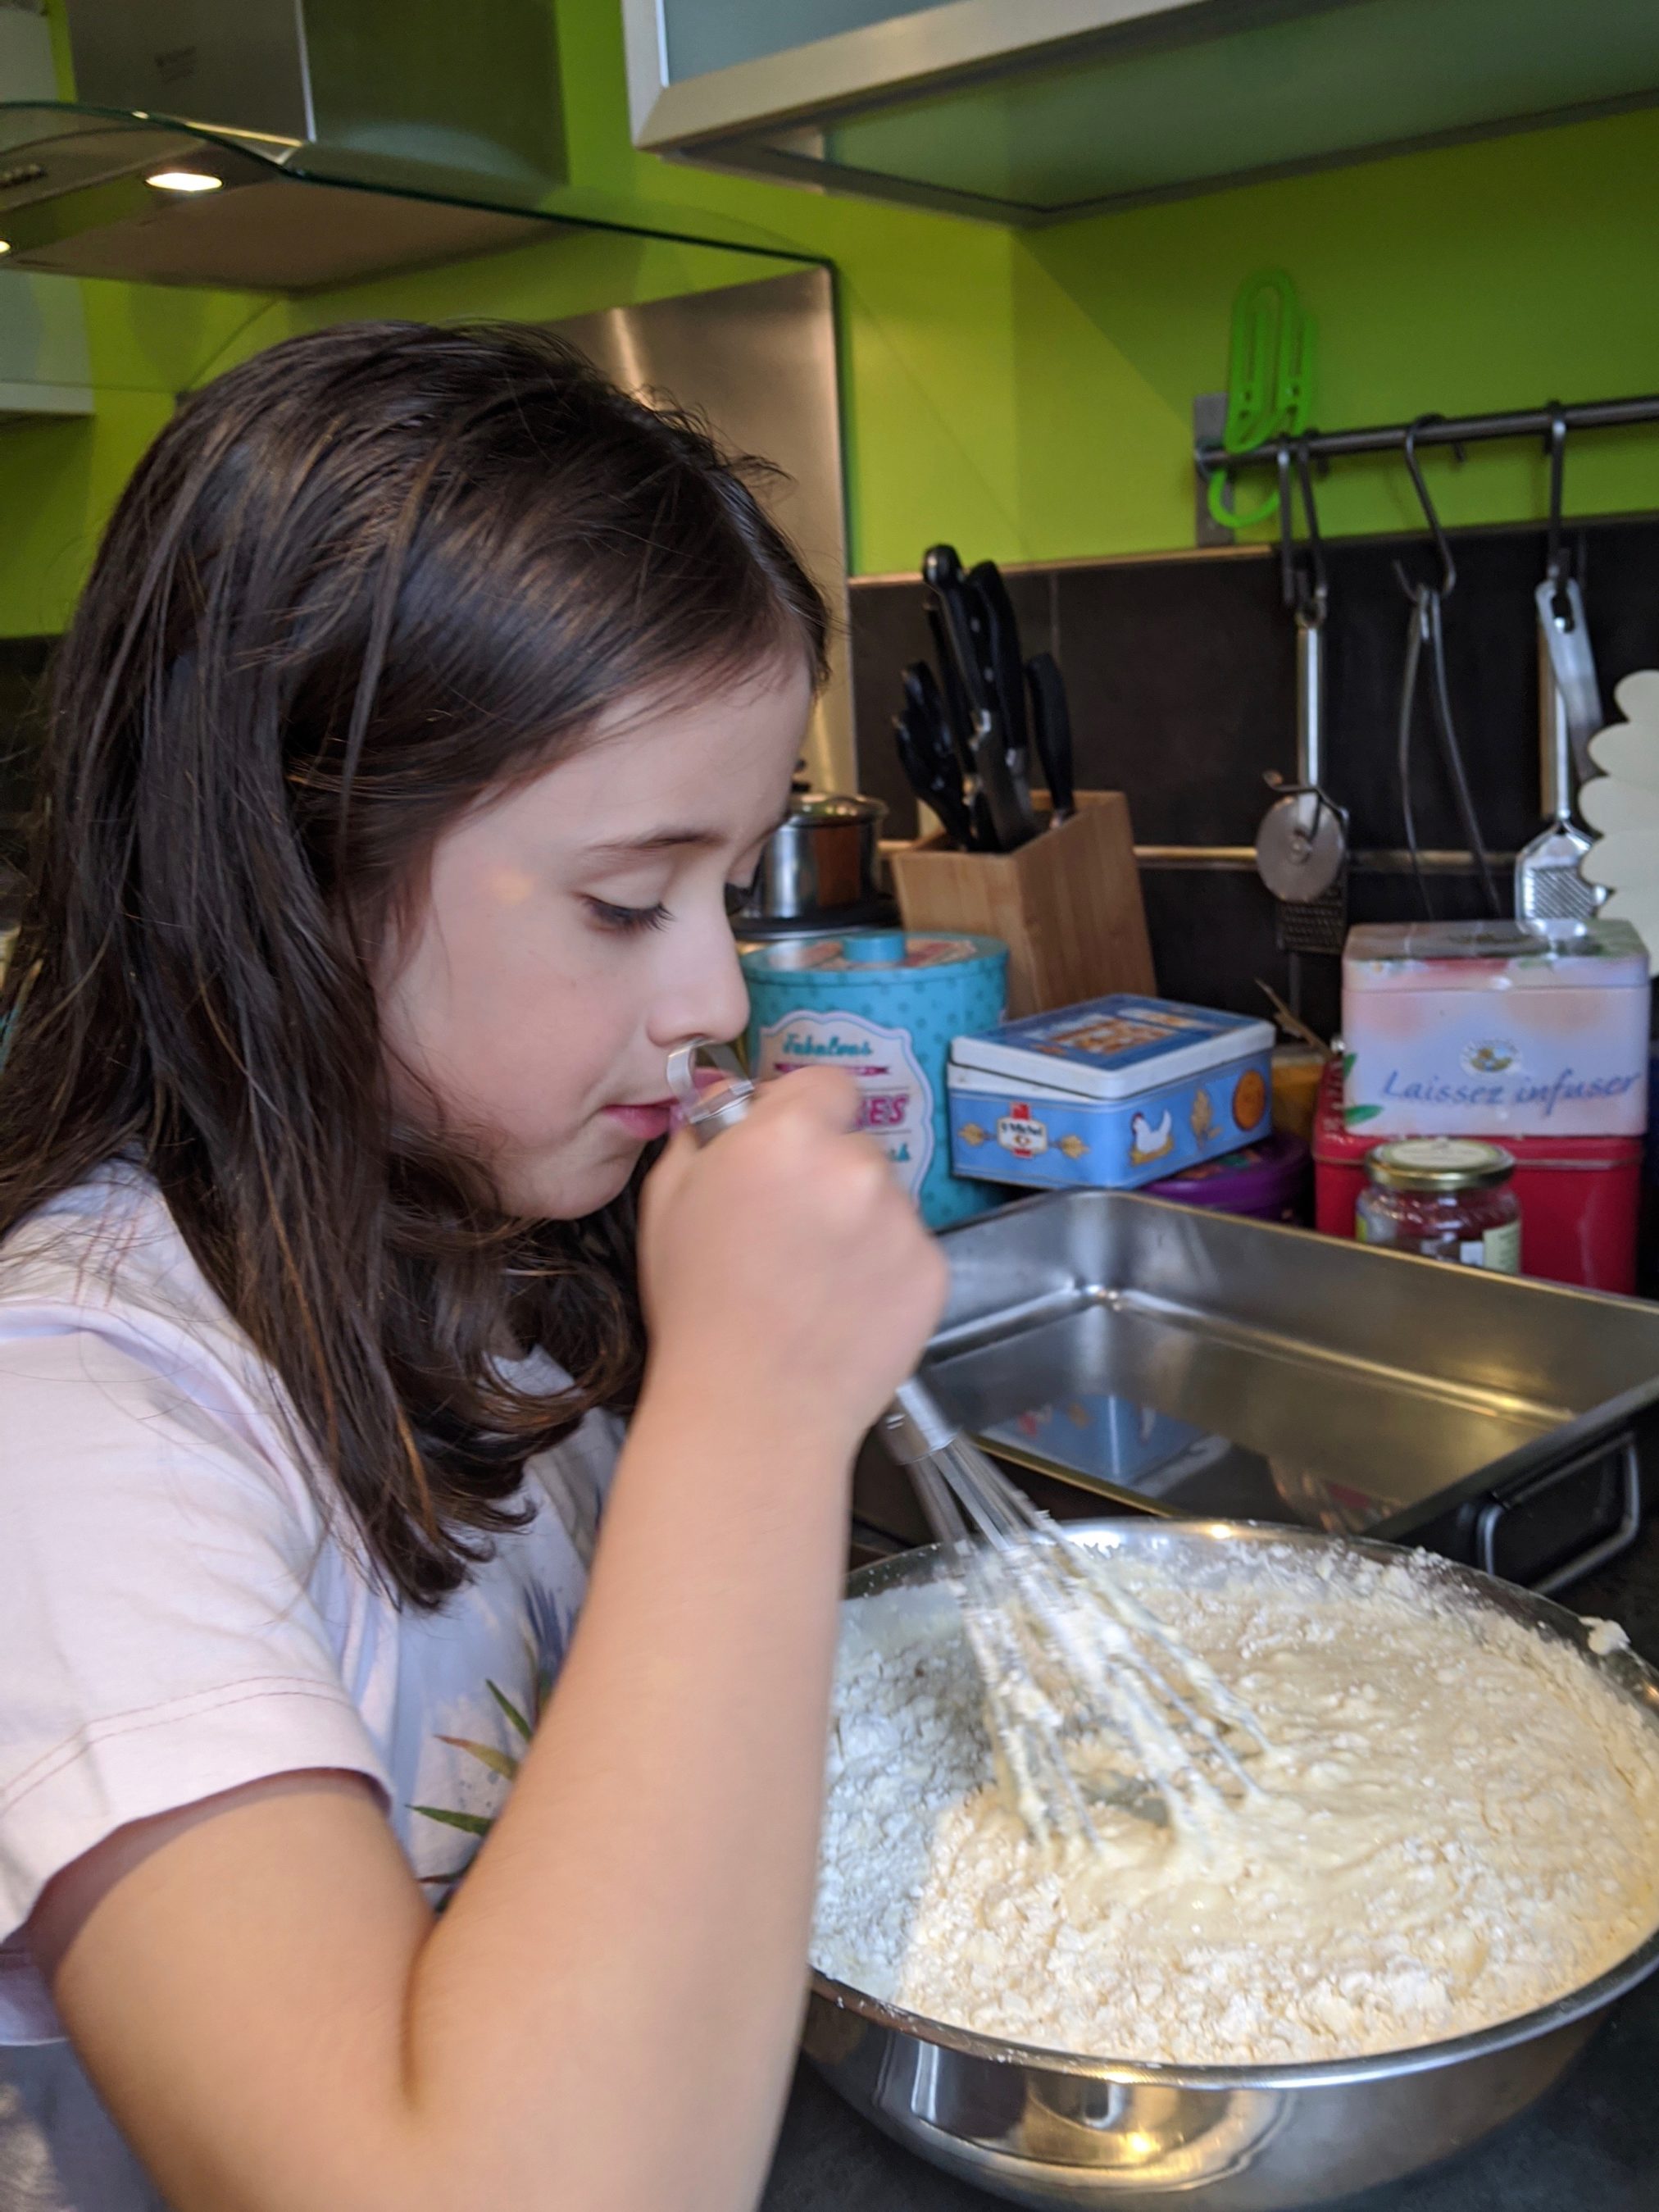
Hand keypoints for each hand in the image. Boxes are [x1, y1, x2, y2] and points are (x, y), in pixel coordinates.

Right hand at [638, 1067, 948, 1455]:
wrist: (752, 1412)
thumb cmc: (697, 1309)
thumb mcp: (667, 1205)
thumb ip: (703, 1138)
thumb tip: (726, 1106)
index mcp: (787, 1135)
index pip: (828, 1083)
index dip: (807, 1113)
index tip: (791, 1148)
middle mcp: (855, 1165)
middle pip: (855, 1147)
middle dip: (828, 1177)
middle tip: (791, 1234)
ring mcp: (901, 1220)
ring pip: (886, 1201)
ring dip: (860, 1225)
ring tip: (815, 1284)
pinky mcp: (932, 1271)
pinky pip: (910, 1250)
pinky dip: (885, 1272)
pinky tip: (843, 1310)